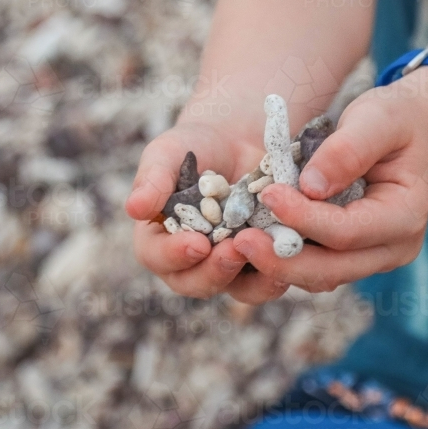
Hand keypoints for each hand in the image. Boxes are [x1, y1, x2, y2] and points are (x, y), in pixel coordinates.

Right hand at [126, 120, 291, 303]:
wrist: (238, 139)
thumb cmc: (193, 146)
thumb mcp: (167, 153)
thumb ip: (152, 179)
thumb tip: (133, 208)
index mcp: (158, 238)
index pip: (157, 257)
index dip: (174, 255)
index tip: (196, 243)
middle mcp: (191, 261)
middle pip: (196, 282)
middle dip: (215, 271)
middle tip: (234, 250)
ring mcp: (230, 265)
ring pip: (238, 289)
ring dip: (253, 279)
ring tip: (268, 254)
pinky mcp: (263, 261)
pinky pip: (273, 276)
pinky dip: (283, 267)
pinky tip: (294, 250)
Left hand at [232, 67, 427, 295]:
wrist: (415, 128)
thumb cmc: (397, 119)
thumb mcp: (378, 119)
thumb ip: (348, 150)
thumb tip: (310, 186)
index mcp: (405, 217)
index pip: (346, 231)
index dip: (304, 218)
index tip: (268, 195)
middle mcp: (392, 248)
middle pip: (331, 269)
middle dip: (282, 258)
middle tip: (239, 240)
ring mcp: (372, 257)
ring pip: (319, 275)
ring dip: (277, 263)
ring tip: (237, 242)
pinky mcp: (350, 254)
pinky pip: (314, 265)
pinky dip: (283, 256)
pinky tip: (253, 239)